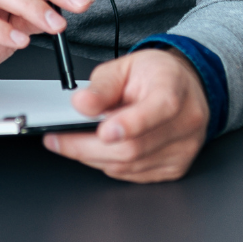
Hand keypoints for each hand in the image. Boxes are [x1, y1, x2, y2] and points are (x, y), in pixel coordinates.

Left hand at [44, 48, 209, 182]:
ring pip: (131, 165)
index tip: (103, 131)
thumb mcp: (124, 66)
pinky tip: (99, 149)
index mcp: (173, 89)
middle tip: (58, 140)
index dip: (130, 123)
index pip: (158, 109)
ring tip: (70, 142)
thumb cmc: (154, 75)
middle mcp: (185, 122)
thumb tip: (81, 105)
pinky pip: (134, 175)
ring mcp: (183, 149)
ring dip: (94, 157)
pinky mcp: (175, 168)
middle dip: (89, 147)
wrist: (183, 88)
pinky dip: (110, 164)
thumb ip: (102, 86)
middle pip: (136, 146)